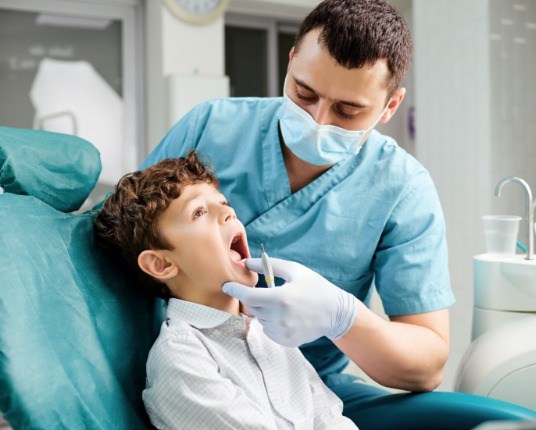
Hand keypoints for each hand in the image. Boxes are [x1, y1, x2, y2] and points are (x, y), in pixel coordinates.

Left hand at [222, 258, 357, 346]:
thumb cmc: (314, 287)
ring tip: (284, 304)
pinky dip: (272, 322)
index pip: (248, 296)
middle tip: (270, 292)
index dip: (235, 290)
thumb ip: (268, 265)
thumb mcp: (294, 270)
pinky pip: (268, 331)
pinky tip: (287, 316)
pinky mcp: (286, 341)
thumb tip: (246, 262)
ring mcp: (283, 332)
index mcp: (281, 298)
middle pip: (252, 307)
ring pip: (260, 319)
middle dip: (255, 298)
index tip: (227, 285)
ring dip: (264, 310)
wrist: (336, 312)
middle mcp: (280, 318)